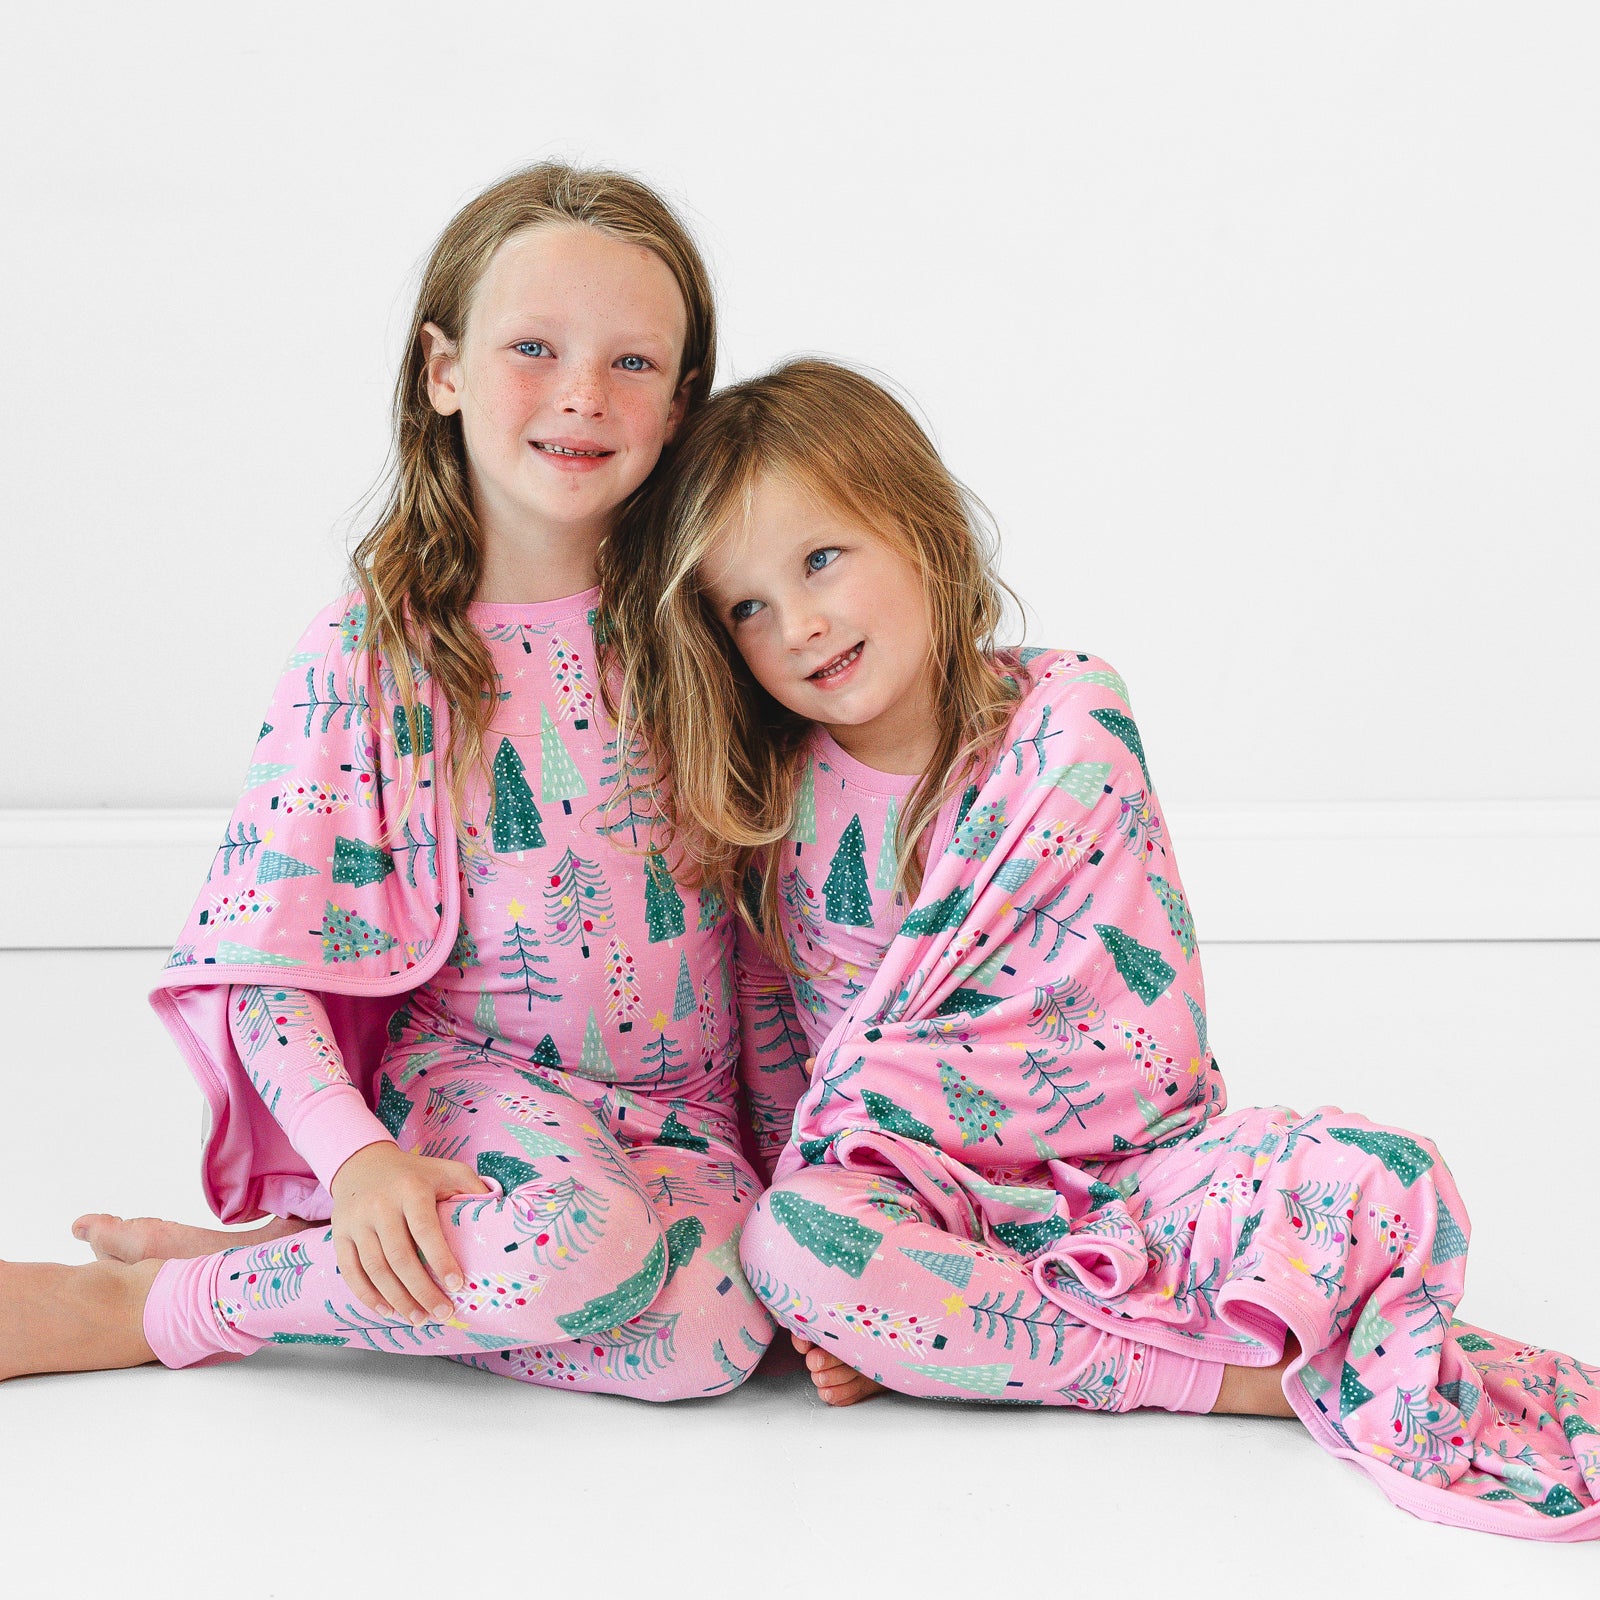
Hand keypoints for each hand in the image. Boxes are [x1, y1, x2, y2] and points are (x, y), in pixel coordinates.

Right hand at [329, 1142, 488, 1324]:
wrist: (362, 1163)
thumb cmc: (413, 1173)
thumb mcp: (445, 1170)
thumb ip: (470, 1187)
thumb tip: (497, 1209)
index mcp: (410, 1189)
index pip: (426, 1231)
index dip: (441, 1261)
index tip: (457, 1285)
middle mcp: (380, 1206)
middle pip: (400, 1257)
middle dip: (422, 1291)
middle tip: (442, 1313)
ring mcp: (356, 1222)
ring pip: (375, 1269)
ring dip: (397, 1299)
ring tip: (419, 1318)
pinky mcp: (339, 1234)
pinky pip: (350, 1271)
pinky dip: (368, 1296)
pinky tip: (387, 1310)